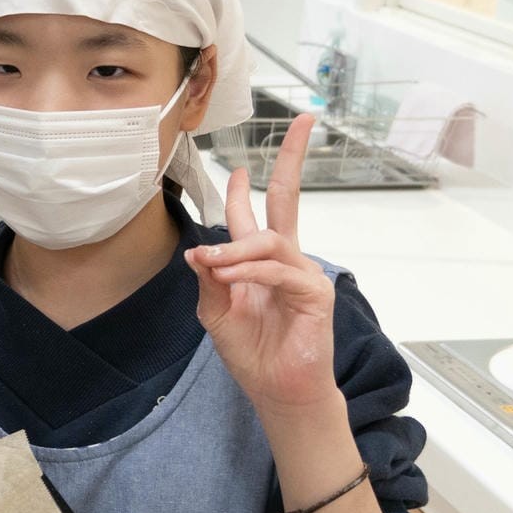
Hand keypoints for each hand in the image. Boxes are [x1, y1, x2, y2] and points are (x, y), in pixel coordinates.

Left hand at [186, 114, 341, 416]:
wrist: (276, 390)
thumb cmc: (252, 351)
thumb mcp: (216, 312)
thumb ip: (209, 279)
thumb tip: (198, 250)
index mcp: (262, 259)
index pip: (259, 212)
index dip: (251, 186)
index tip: (243, 163)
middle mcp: (286, 259)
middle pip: (289, 199)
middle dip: (292, 160)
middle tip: (300, 122)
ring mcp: (304, 273)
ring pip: (268, 241)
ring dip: (235, 249)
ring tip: (213, 264)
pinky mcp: (315, 294)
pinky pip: (279, 271)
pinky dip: (252, 272)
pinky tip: (233, 278)